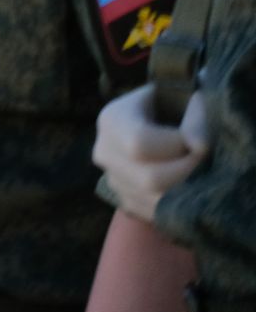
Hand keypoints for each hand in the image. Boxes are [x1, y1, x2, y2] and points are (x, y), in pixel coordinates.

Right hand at [93, 86, 211, 221]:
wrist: (164, 120)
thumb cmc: (174, 105)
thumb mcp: (181, 97)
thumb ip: (193, 114)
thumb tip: (197, 143)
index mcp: (111, 120)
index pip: (140, 143)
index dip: (177, 146)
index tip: (202, 139)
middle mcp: (105, 152)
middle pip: (148, 178)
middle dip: (187, 172)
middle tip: (206, 160)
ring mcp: (113, 180)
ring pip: (155, 201)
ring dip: (187, 189)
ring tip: (200, 172)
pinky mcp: (127, 201)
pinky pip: (156, 214)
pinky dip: (178, 203)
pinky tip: (187, 185)